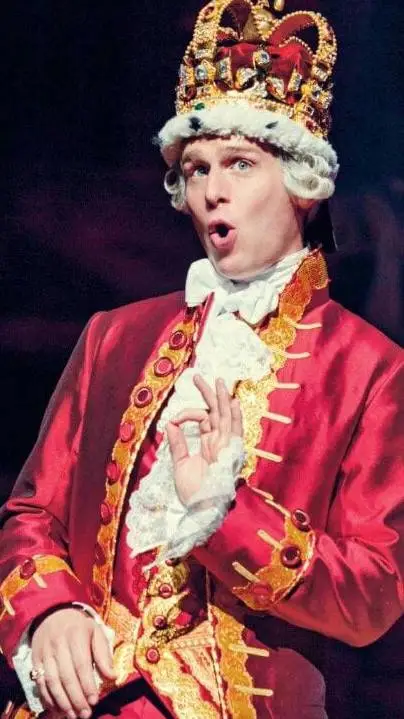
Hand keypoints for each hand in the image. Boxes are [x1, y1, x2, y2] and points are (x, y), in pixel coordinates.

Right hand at [31, 607, 114, 718]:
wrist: (52, 615)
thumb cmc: (79, 627)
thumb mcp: (95, 633)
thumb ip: (103, 655)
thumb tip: (113, 677)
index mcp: (76, 634)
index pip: (81, 664)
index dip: (87, 684)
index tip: (94, 701)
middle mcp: (58, 644)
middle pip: (66, 676)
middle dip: (76, 698)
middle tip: (85, 714)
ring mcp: (45, 653)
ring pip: (52, 682)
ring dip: (62, 702)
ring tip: (73, 715)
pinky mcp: (35, 660)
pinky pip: (40, 683)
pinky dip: (48, 698)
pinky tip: (58, 709)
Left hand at [166, 375, 242, 504]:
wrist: (201, 510)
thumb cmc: (192, 492)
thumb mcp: (180, 464)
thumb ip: (177, 443)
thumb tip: (170, 424)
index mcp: (209, 444)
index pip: (202, 419)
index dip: (187, 413)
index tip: (174, 420)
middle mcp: (219, 442)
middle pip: (215, 412)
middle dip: (208, 394)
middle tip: (198, 377)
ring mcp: (226, 446)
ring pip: (226, 416)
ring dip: (221, 398)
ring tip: (218, 380)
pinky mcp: (230, 452)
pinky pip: (234, 431)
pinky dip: (234, 416)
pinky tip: (232, 401)